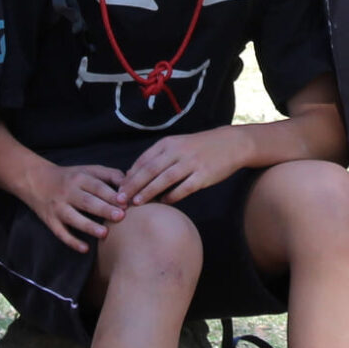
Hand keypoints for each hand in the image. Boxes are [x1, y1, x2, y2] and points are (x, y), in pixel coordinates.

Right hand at [21, 159, 126, 253]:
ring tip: (104, 234)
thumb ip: (110, 175)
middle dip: (104, 209)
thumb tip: (130, 184)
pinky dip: (72, 241)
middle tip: (121, 217)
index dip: (111, 194)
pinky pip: (60, 233)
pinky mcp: (50, 220)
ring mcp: (58, 207)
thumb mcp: (88, 169)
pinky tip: (85, 249)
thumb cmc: (70, 177)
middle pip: (87, 201)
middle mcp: (68, 192)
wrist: (35, 179)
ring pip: (73, 218)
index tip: (126, 203)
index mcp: (79, 178)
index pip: (97, 186)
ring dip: (88, 226)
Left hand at [124, 131, 244, 204]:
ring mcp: (191, 163)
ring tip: (136, 203)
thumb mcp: (177, 145)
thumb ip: (158, 157)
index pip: (143, 160)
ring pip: (164, 179)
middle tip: (120, 199)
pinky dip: (172, 196)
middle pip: (150, 170)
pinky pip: (184, 188)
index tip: (117, 189)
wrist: (231, 144)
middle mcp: (178, 151)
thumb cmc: (199, 147)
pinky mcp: (203, 175)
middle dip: (133, 186)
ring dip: (148, 192)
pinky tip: (164, 202)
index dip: (129, 176)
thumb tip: (134, 175)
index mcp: (169, 143)